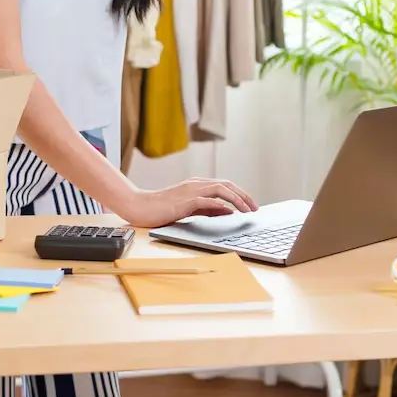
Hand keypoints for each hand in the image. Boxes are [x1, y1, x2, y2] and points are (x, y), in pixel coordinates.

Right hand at [114, 178, 259, 227]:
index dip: (240, 194)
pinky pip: (205, 200)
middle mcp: (196, 184)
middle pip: (226, 185)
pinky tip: (228, 211)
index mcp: (197, 185)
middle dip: (244, 196)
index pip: (225, 185)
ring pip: (220, 190)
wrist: (141, 206)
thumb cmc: (163, 208)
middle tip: (255, 208)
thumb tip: (228, 211)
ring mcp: (190, 191)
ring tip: (247, 210)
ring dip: (236, 199)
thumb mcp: (190, 209)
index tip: (251, 205)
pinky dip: (219, 204)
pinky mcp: (184, 201)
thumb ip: (208, 209)